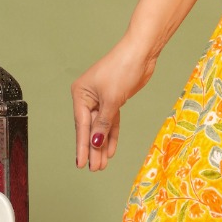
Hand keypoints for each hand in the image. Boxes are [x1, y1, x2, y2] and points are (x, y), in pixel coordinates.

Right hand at [71, 37, 158, 171]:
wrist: (141, 53)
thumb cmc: (123, 69)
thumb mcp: (112, 99)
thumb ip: (103, 122)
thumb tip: (95, 141)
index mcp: (80, 94)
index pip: (81, 125)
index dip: (82, 146)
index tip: (81, 164)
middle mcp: (88, 97)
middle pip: (90, 128)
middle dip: (93, 149)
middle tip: (94, 169)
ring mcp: (101, 99)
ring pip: (101, 126)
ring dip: (102, 144)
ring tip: (102, 164)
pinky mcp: (114, 100)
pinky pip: (111, 121)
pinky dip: (112, 134)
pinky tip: (110, 149)